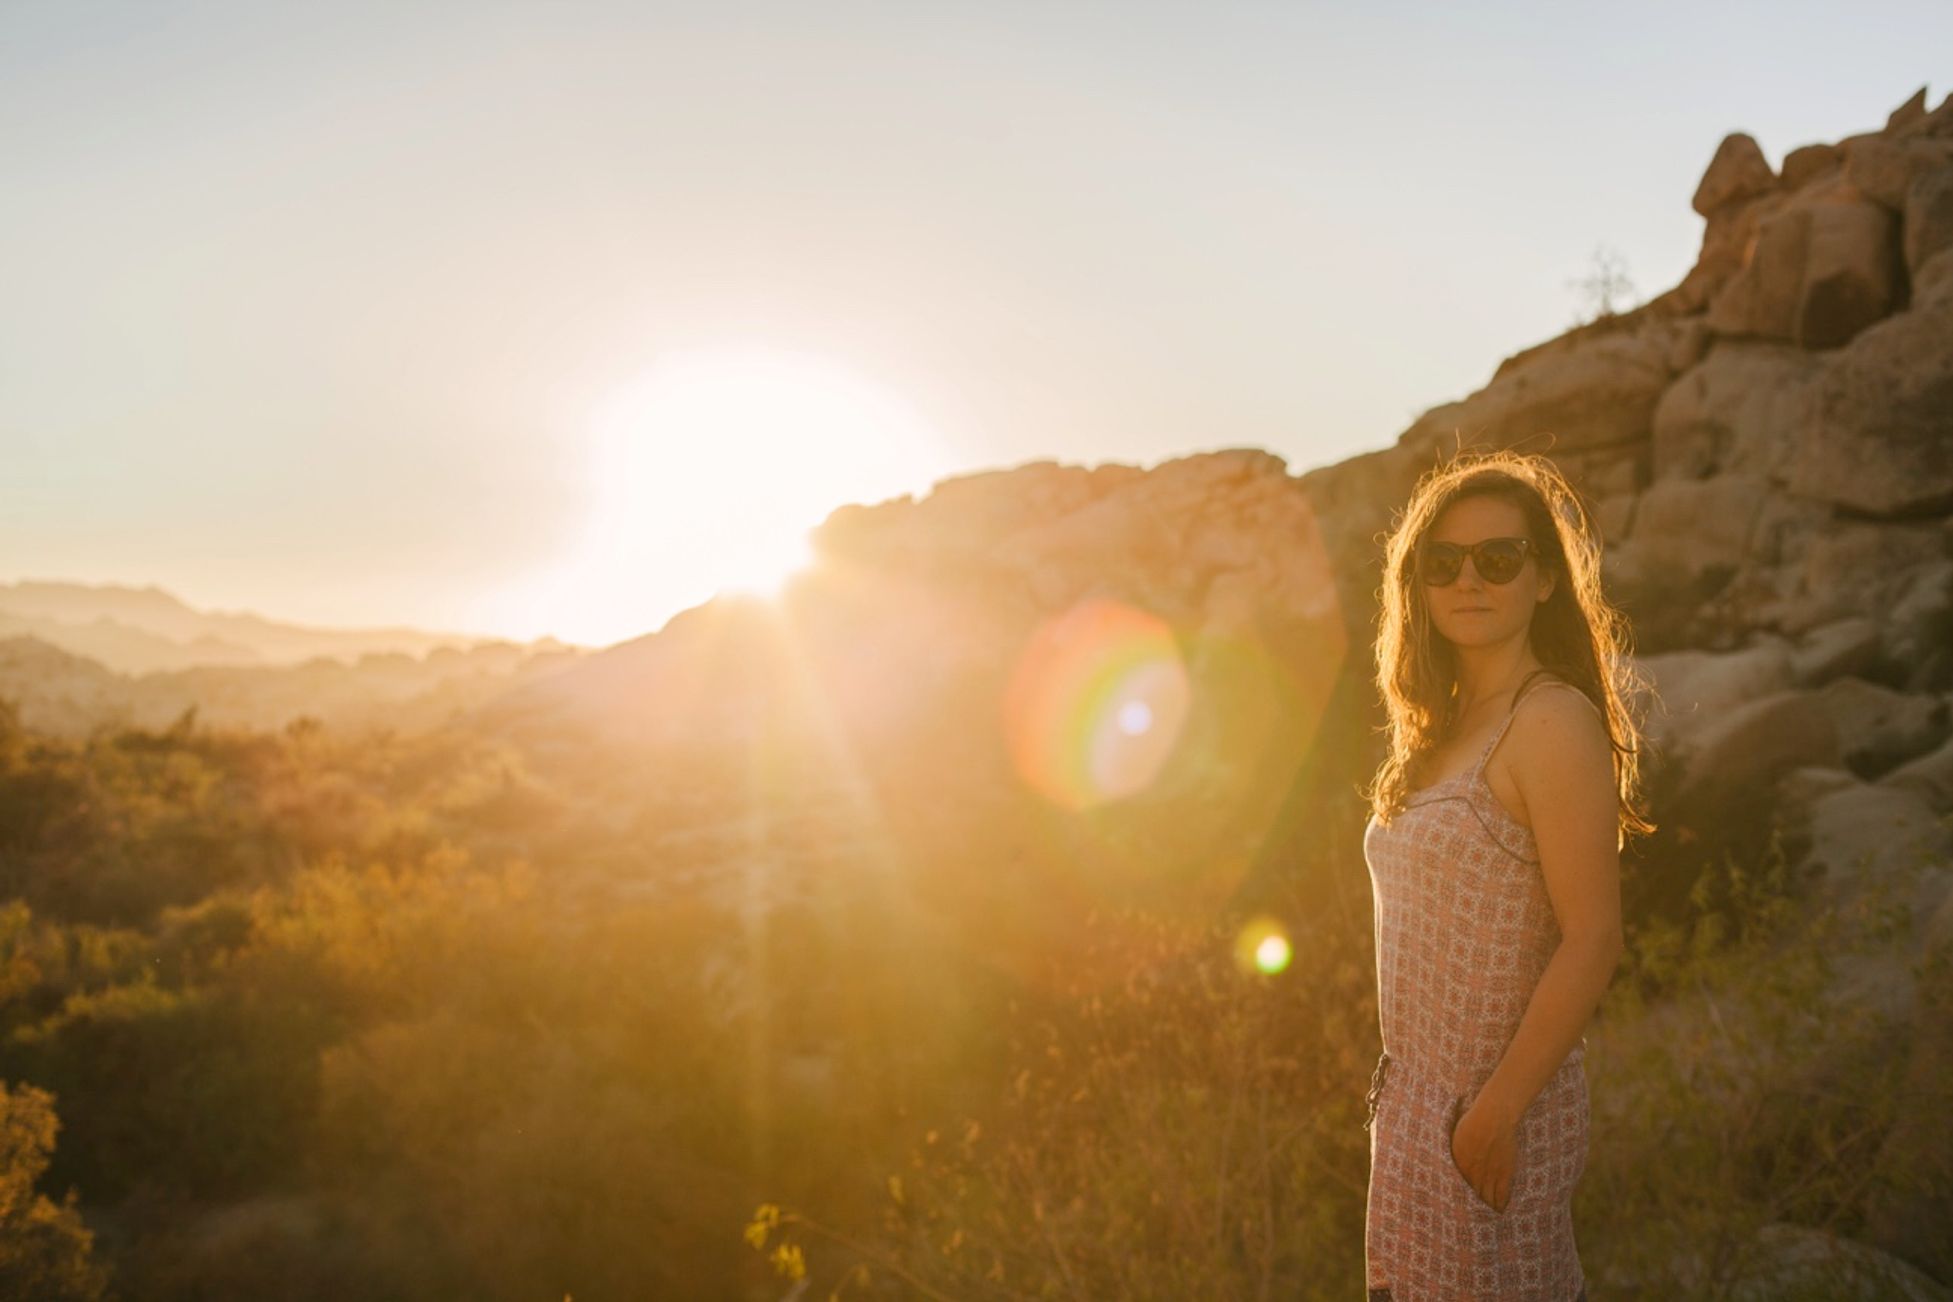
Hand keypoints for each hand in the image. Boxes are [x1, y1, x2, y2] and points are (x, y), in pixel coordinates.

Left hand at [1448, 1093, 1517, 1211]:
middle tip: (1470, 1224)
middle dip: (1470, 1212)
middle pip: (1471, 1199)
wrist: (1493, 1117)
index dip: (1457, 1203)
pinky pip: (1502, 1195)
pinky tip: (1500, 1211)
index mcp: (1458, 1166)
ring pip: (1487, 1200)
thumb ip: (1454, 1156)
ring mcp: (1490, 1175)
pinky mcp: (1505, 1173)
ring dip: (1487, 1210)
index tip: (1455, 1213)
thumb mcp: (1455, 1139)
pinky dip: (1501, 1204)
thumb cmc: (1472, 1122)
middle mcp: (1472, 1174)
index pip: (1455, 1191)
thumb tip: (1447, 1166)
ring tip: (1486, 1221)